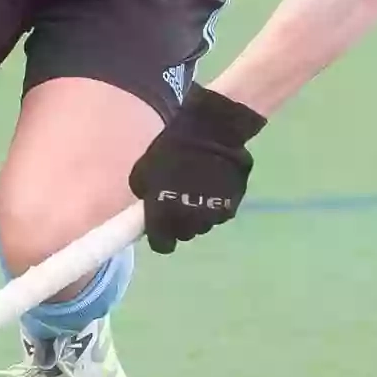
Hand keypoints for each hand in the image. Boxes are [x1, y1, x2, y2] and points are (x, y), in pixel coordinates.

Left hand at [129, 84, 265, 252]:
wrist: (211, 131)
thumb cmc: (172, 148)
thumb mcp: (144, 170)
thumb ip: (146, 195)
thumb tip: (150, 207)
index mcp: (164, 214)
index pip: (162, 245)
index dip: (161, 238)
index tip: (161, 228)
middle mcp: (190, 221)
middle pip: (185, 234)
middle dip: (180, 222)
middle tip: (178, 201)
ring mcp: (213, 215)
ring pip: (204, 224)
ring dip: (199, 212)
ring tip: (197, 188)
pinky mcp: (233, 206)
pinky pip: (220, 212)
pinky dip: (216, 203)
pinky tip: (214, 184)